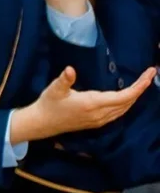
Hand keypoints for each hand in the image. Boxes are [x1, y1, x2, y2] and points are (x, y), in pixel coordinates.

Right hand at [12, 66, 155, 142]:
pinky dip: (127, 103)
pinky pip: (119, 113)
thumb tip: (70, 69)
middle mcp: (100, 114)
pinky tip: (128, 97)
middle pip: (128, 102)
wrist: (43, 123)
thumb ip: (65, 79)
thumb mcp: (54, 89)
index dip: (139, 86)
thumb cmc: (48, 104)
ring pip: (125, 109)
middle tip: (150, 74)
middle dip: (141, 88)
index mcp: (93, 104)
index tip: (150, 73)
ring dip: (136, 96)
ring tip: (143, 83)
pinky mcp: (97, 122)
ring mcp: (100, 120)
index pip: (124, 96)